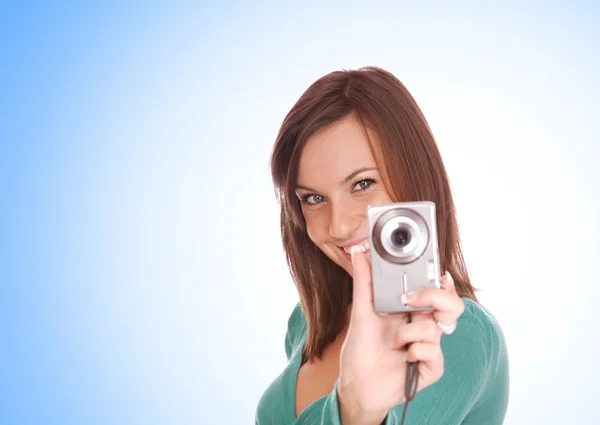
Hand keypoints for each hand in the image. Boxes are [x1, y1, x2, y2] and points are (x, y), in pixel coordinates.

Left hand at [337, 250, 464, 424]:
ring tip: (393, 342)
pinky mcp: (431, 368)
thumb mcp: (360, 312)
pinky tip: (403, 357)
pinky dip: (414, 352)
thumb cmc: (361, 349)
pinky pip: (433, 352)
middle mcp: (423, 326)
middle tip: (410, 300)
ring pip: (435, 328)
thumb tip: (359, 252)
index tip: (439, 273)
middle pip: (451, 306)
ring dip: (408, 333)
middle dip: (436, 297)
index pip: (437, 292)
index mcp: (411, 311)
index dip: (443, 283)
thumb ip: (364, 282)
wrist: (356, 384)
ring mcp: (429, 347)